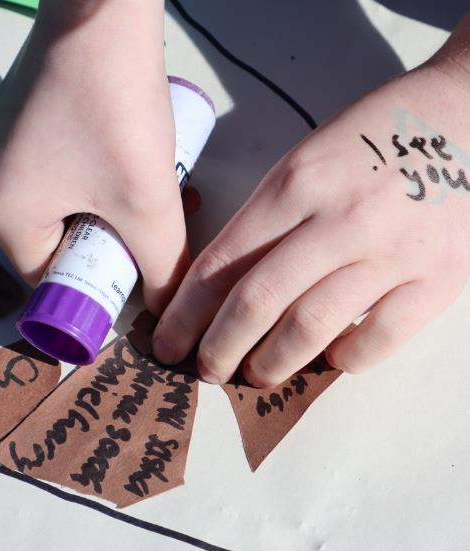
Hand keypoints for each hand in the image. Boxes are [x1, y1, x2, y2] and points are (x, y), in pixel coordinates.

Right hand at [0, 0, 186, 314]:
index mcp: (5, 220)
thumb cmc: (111, 107)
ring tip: (171, 203)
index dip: (105, 290)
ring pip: (82, 213)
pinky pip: (80, 179)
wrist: (103, 9)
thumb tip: (168, 306)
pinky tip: (153, 174)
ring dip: (128, 216)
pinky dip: (116, 185)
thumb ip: (161, 266)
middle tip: (163, 239)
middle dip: (124, 248)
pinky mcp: (42, 131)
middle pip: (71, 249)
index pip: (57, 283)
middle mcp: (0, 192)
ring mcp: (19, 157)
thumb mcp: (144, 204)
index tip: (146, 283)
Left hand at [153, 59, 469, 385]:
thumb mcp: (307, 160)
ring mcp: (392, 253)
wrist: (463, 119)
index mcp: (298, 182)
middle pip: (259, 301)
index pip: (224, 262)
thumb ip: (268, 219)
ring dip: (270, 364)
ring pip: (310, 328)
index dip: (187, 312)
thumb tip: (229, 285)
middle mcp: (341, 220)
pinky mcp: (436, 280)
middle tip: (204, 370)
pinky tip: (327, 359)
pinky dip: (342, 361)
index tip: (167, 340)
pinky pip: (376, 341)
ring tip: (253, 375)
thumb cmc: (374, 137)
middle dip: (219, 347)